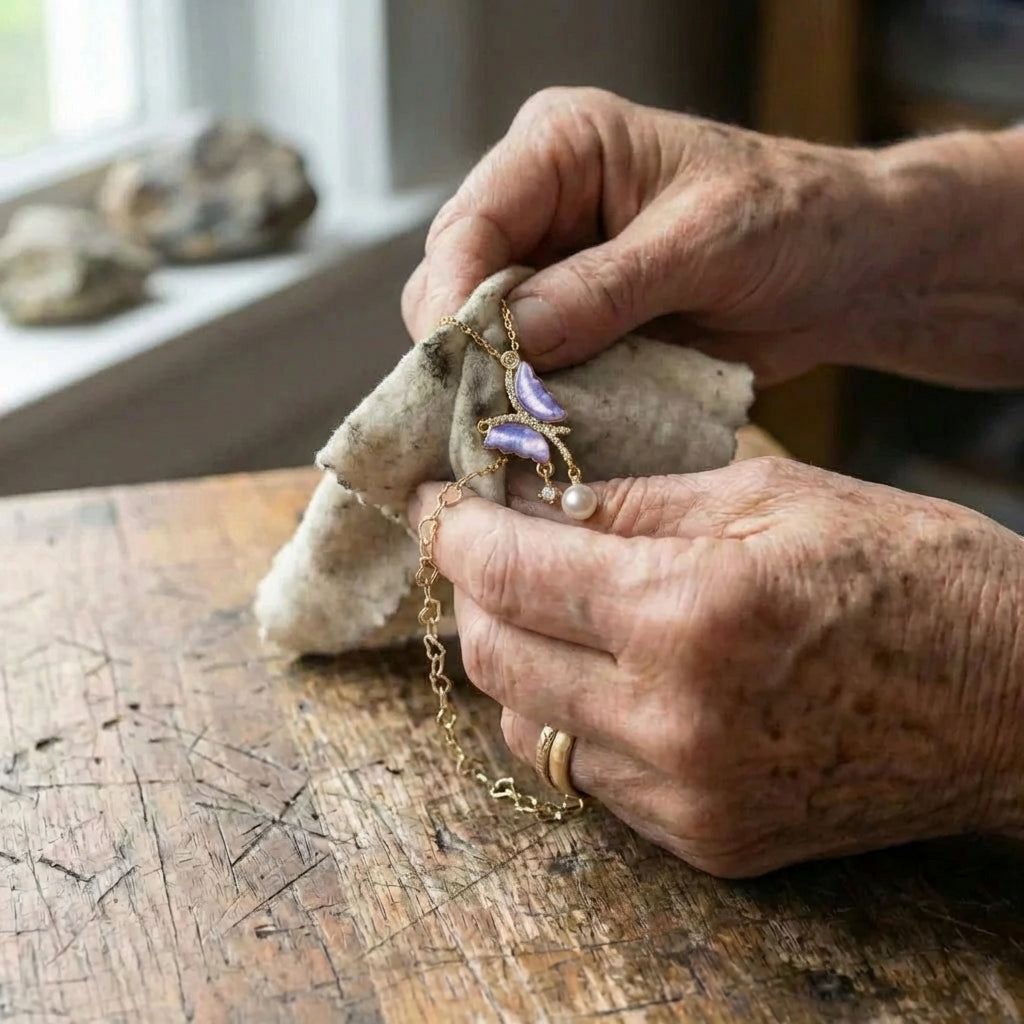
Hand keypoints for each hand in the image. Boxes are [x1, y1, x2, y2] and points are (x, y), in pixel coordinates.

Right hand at [403, 87, 1023, 387]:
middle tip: (483, 415)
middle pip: (456, 284)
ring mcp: (552, 274)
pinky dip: (534, 406)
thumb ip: (605, 288)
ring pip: (482, 337)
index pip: (471, 222)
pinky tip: (547, 433)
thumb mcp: (702, 242)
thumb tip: (511, 337)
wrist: (841, 271)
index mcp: (561, 149)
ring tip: (517, 432)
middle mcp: (541, 208)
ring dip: (497, 386)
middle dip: (467, 351)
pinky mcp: (572, 329)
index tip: (458, 364)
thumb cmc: (790, 219)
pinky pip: (529, 373)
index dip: (454, 296)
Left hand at [409, 459, 1023, 875]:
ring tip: (538, 605)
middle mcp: (672, 719)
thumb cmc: (909, 573)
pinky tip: (596, 670)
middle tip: (483, 544)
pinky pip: (586, 776)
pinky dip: (566, 716)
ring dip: (511, 659)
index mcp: (688, 612)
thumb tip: (534, 501)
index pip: (509, 571)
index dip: (455, 530)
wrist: (1013, 700)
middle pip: (494, 658)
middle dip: (470, 591)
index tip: (437, 502)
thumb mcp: (768, 496)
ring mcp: (686, 795)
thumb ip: (632, 503)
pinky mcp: (706, 839)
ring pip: (527, 726)